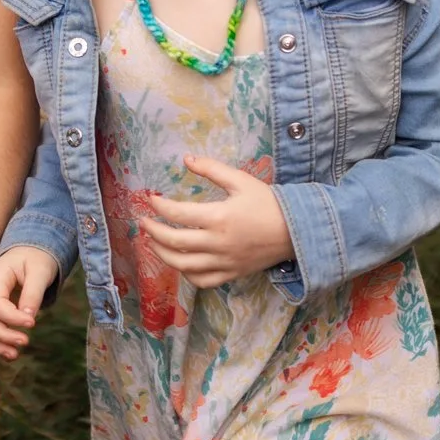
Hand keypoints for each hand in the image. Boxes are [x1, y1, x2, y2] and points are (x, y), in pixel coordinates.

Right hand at [0, 246, 58, 359]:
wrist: (30, 253)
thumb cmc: (36, 260)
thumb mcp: (40, 271)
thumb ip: (33, 293)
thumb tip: (29, 317)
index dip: (12, 318)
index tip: (32, 323)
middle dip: (2, 334)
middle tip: (25, 341)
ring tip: (16, 354)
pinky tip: (11, 353)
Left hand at [142, 155, 293, 288]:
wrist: (296, 230)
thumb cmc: (268, 203)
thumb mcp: (241, 180)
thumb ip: (212, 169)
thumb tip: (186, 158)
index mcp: (218, 218)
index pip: (178, 214)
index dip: (160, 207)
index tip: (151, 199)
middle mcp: (217, 243)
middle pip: (174, 243)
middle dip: (154, 232)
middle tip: (143, 223)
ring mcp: (223, 262)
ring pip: (184, 266)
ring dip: (163, 255)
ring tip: (153, 243)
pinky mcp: (231, 274)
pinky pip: (203, 281)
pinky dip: (187, 275)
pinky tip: (180, 264)